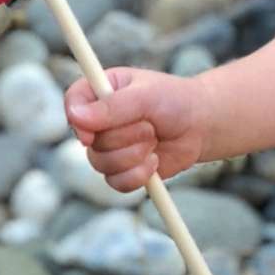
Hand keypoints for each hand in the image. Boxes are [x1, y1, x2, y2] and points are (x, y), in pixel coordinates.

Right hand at [63, 66, 206, 193]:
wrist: (201, 126)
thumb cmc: (175, 101)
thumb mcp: (147, 96)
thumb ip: (114, 106)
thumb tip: (77, 117)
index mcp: (100, 91)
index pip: (73, 102)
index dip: (77, 120)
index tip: (91, 132)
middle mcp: (99, 120)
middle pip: (90, 141)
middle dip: (126, 137)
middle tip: (150, 125)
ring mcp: (109, 147)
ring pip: (102, 164)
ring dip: (135, 155)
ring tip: (154, 140)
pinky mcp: (122, 170)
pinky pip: (116, 183)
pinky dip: (139, 175)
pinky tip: (154, 160)